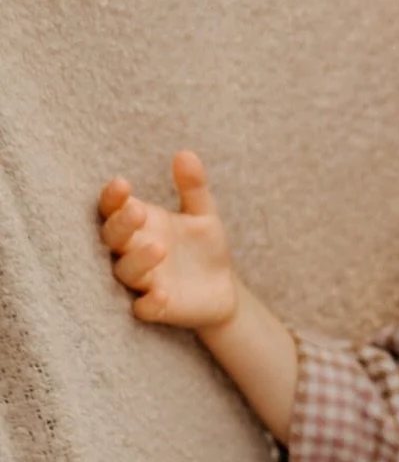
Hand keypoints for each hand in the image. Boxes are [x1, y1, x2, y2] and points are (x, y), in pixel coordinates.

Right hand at [99, 151, 236, 329]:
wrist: (223, 288)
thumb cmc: (203, 247)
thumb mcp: (204, 214)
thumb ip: (193, 187)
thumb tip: (185, 153)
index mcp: (140, 225)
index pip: (112, 209)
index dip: (112, 197)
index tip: (123, 183)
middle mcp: (133, 251)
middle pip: (112, 238)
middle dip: (121, 225)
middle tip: (138, 211)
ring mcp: (143, 281)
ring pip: (125, 271)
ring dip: (138, 260)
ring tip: (159, 247)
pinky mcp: (156, 308)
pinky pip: (144, 308)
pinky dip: (150, 303)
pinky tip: (163, 294)